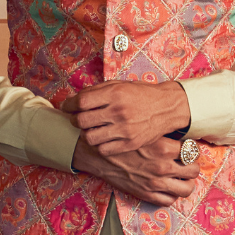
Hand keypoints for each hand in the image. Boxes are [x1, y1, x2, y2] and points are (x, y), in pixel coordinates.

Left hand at [62, 80, 189, 154]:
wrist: (167, 107)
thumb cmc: (140, 94)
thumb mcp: (120, 85)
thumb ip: (97, 91)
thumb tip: (73, 100)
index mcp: (115, 93)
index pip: (81, 102)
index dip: (69, 105)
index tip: (67, 107)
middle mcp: (119, 111)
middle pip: (82, 120)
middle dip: (76, 120)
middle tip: (79, 119)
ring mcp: (125, 129)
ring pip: (90, 137)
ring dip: (86, 133)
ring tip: (91, 129)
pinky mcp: (130, 143)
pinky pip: (103, 149)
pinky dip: (99, 144)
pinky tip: (102, 138)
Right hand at [71, 134, 199, 205]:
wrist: (96, 152)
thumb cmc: (119, 137)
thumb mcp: (143, 128)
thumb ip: (163, 130)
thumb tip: (179, 128)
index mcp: (164, 147)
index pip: (192, 150)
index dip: (192, 149)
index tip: (188, 148)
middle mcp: (162, 166)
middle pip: (193, 170)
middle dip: (192, 166)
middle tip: (187, 162)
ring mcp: (155, 182)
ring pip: (186, 188)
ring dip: (187, 182)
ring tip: (182, 177)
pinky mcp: (146, 194)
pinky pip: (169, 200)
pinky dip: (172, 195)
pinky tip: (168, 187)